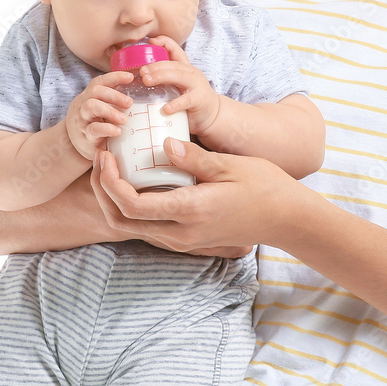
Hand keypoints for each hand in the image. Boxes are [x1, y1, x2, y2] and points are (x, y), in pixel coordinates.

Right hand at [64, 71, 133, 159]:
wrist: (70, 144)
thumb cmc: (93, 122)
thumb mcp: (100, 108)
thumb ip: (113, 100)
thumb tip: (140, 89)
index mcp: (90, 96)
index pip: (100, 81)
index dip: (115, 77)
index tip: (130, 77)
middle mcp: (83, 104)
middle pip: (95, 92)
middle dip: (114, 95)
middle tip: (130, 103)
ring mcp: (82, 120)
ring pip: (91, 107)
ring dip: (109, 111)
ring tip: (124, 119)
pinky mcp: (84, 136)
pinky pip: (93, 130)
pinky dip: (106, 130)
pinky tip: (118, 132)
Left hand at [89, 136, 298, 254]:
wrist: (286, 218)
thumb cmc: (264, 186)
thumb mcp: (230, 165)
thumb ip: (194, 158)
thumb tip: (163, 145)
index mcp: (189, 211)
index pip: (131, 204)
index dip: (109, 180)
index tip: (105, 154)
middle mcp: (181, 233)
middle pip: (121, 220)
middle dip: (101, 189)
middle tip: (99, 157)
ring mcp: (183, 240)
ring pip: (130, 226)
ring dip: (112, 198)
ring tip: (110, 165)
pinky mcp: (187, 239)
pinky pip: (147, 226)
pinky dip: (130, 205)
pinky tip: (134, 180)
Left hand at [141, 36, 222, 137]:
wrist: (213, 115)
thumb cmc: (190, 100)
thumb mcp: (178, 86)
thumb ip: (164, 81)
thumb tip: (139, 78)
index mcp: (185, 68)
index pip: (176, 50)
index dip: (165, 42)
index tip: (151, 41)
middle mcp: (191, 73)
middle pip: (173, 64)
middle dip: (155, 65)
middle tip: (141, 71)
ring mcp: (197, 85)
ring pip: (178, 76)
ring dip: (161, 77)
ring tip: (147, 81)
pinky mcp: (199, 100)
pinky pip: (186, 100)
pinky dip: (175, 104)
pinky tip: (165, 108)